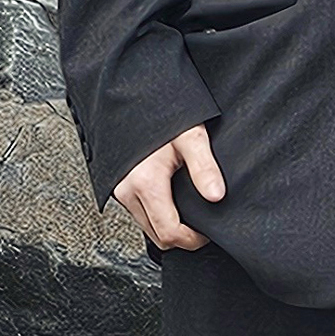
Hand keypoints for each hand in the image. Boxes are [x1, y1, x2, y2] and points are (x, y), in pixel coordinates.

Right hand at [113, 124, 225, 249]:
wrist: (132, 95)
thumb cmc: (161, 112)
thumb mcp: (190, 135)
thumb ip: (204, 168)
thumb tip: (216, 196)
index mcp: (145, 182)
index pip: (169, 232)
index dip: (192, 240)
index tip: (207, 233)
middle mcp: (127, 190)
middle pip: (157, 235)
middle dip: (180, 237)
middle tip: (201, 225)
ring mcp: (120, 189)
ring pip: (146, 225)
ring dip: (167, 225)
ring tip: (188, 208)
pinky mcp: (118, 185)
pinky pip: (138, 211)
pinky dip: (155, 213)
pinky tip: (171, 198)